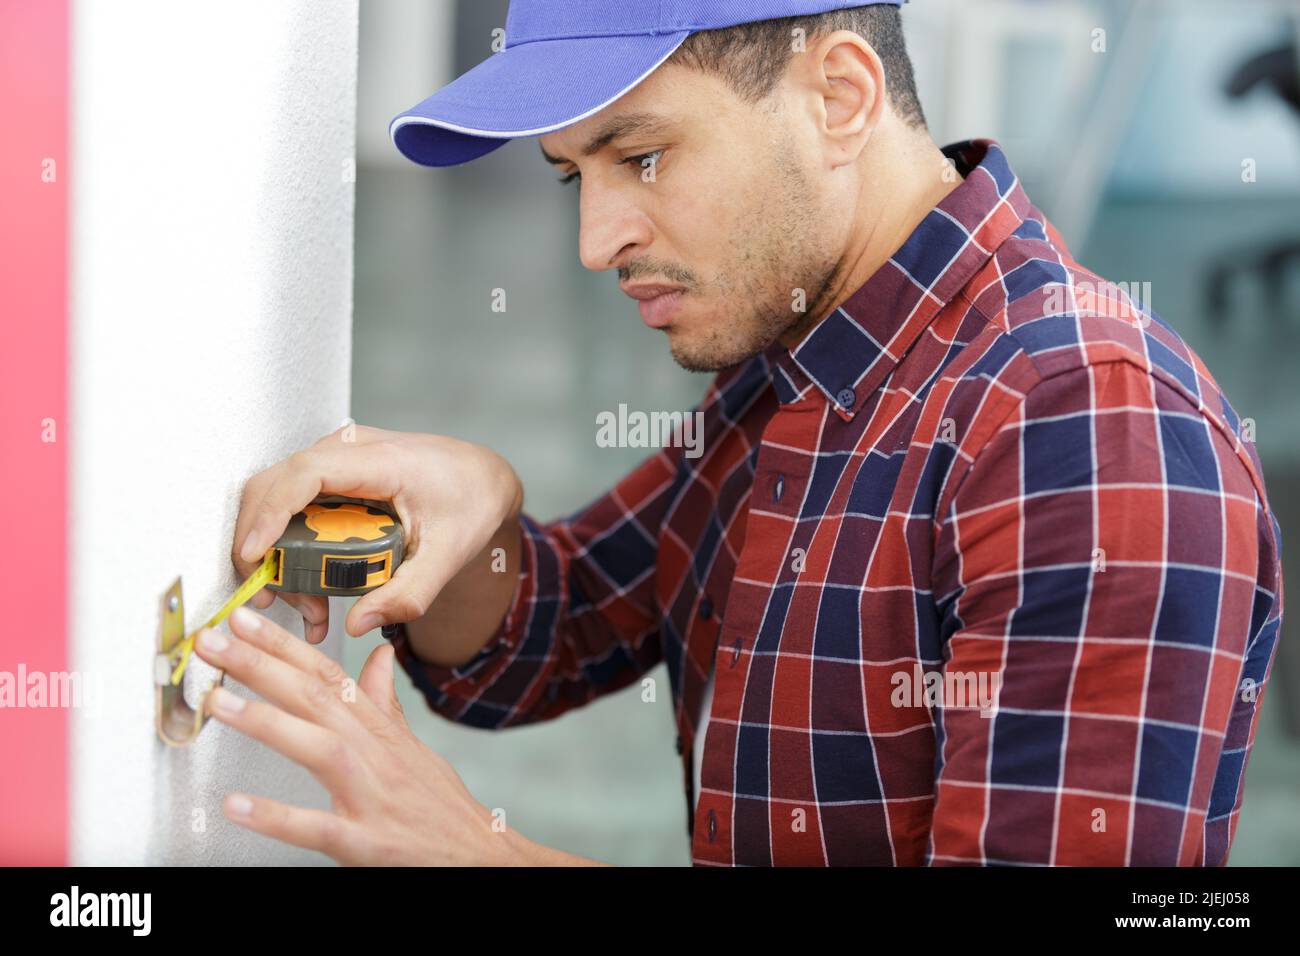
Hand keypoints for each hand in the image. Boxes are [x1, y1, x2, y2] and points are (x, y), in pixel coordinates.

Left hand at [193, 604, 528, 864]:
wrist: (480, 856)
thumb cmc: (441, 805)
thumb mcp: (414, 747)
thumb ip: (385, 703)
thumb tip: (378, 656)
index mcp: (380, 730)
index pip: (328, 675)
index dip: (284, 644)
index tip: (244, 618)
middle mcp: (376, 754)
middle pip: (316, 698)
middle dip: (262, 665)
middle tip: (214, 641)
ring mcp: (372, 796)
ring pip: (319, 748)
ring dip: (268, 722)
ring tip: (218, 703)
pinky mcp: (367, 841)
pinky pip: (318, 827)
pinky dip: (277, 816)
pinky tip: (238, 804)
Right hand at [231, 423, 522, 642]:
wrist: (481, 477)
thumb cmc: (469, 504)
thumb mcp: (450, 555)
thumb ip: (410, 593)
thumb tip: (357, 623)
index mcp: (381, 460)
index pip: (307, 472)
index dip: (272, 511)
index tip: (254, 554)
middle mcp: (348, 449)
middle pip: (274, 485)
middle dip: (261, 545)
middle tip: (275, 600)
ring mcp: (334, 457)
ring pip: (274, 497)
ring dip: (272, 551)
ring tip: (306, 606)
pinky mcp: (329, 474)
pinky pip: (290, 504)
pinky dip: (286, 545)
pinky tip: (310, 590)